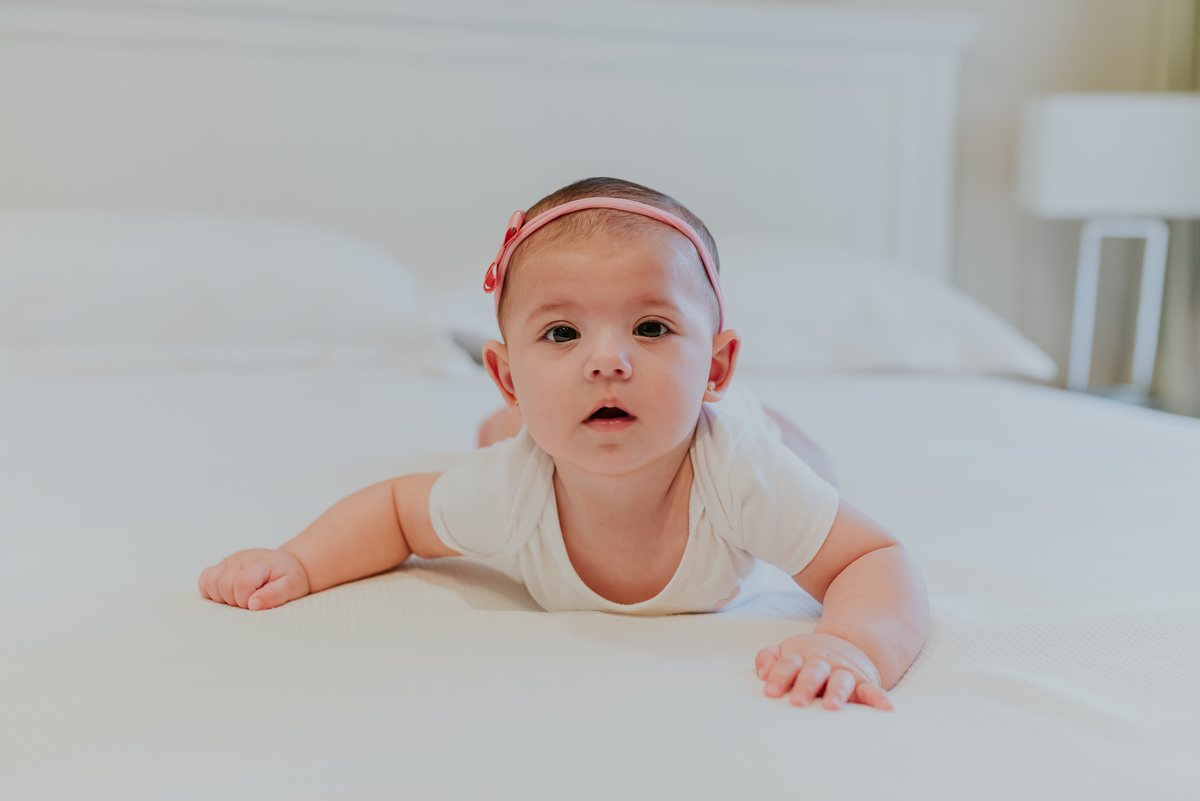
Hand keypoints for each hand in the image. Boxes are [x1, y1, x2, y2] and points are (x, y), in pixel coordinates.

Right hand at [198, 549, 309, 610]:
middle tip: (251, 600)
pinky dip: (211, 590)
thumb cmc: (290, 578)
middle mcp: (241, 558)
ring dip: (222, 597)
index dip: (247, 600)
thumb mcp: (291, 587)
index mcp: (259, 562)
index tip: (258, 602)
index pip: (242, 584)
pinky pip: (205, 578)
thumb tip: (252, 605)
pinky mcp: (222, 566)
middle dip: (236, 601)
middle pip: (224, 585)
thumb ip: (274, 595)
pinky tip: (227, 595)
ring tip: (240, 598)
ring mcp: (230, 561)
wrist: (287, 566)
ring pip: (210, 582)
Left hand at [755, 632, 891, 710]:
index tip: (770, 692)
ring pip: (841, 680)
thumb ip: (768, 658)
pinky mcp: (863, 682)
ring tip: (832, 707)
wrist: (844, 645)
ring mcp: (843, 671)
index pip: (788, 663)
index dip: (779, 676)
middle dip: (805, 685)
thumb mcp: (787, 652)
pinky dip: (878, 698)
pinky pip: (871, 690)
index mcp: (801, 655)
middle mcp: (823, 662)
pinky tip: (886, 708)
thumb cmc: (807, 658)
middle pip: (814, 670)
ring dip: (837, 692)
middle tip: (796, 702)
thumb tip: (762, 672)